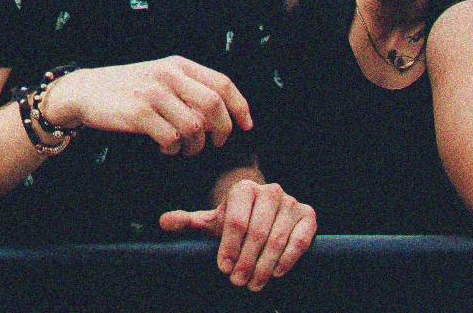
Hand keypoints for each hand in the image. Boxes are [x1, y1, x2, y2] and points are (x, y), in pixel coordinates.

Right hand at [44, 57, 252, 156]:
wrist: (84, 91)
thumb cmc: (126, 88)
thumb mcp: (158, 75)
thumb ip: (187, 86)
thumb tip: (223, 112)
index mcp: (177, 64)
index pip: (222, 84)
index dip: (240, 107)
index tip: (245, 126)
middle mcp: (167, 75)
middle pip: (213, 105)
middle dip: (221, 131)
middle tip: (214, 143)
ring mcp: (152, 93)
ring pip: (194, 126)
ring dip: (195, 145)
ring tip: (184, 148)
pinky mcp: (139, 113)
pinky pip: (171, 138)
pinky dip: (173, 149)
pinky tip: (164, 147)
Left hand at [160, 177, 315, 291]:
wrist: (264, 209)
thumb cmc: (235, 219)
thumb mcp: (211, 219)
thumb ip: (188, 221)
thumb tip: (163, 222)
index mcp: (243, 188)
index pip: (236, 221)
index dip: (229, 247)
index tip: (224, 269)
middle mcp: (270, 191)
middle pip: (257, 232)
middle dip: (246, 261)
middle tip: (238, 282)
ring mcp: (291, 203)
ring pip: (278, 239)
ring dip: (265, 265)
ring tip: (254, 283)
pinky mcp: (309, 215)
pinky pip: (300, 240)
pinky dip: (288, 259)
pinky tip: (276, 273)